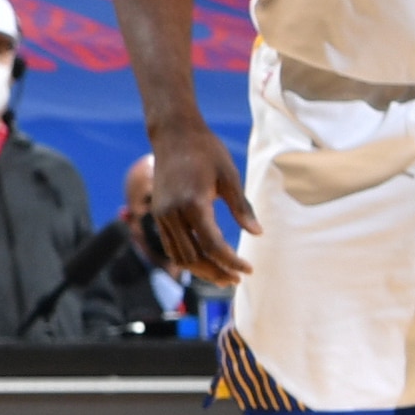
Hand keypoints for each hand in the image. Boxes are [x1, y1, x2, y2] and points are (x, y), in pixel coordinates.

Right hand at [141, 121, 254, 287]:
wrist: (173, 135)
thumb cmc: (206, 151)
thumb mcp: (229, 176)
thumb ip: (241, 207)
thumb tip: (257, 233)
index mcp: (193, 203)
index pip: (213, 244)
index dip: (231, 261)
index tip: (248, 270)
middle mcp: (173, 213)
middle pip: (194, 256)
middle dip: (216, 272)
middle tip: (237, 279)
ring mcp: (162, 214)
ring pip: (180, 255)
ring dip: (201, 270)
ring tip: (222, 276)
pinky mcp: (158, 213)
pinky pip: (170, 245)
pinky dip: (187, 258)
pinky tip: (203, 261)